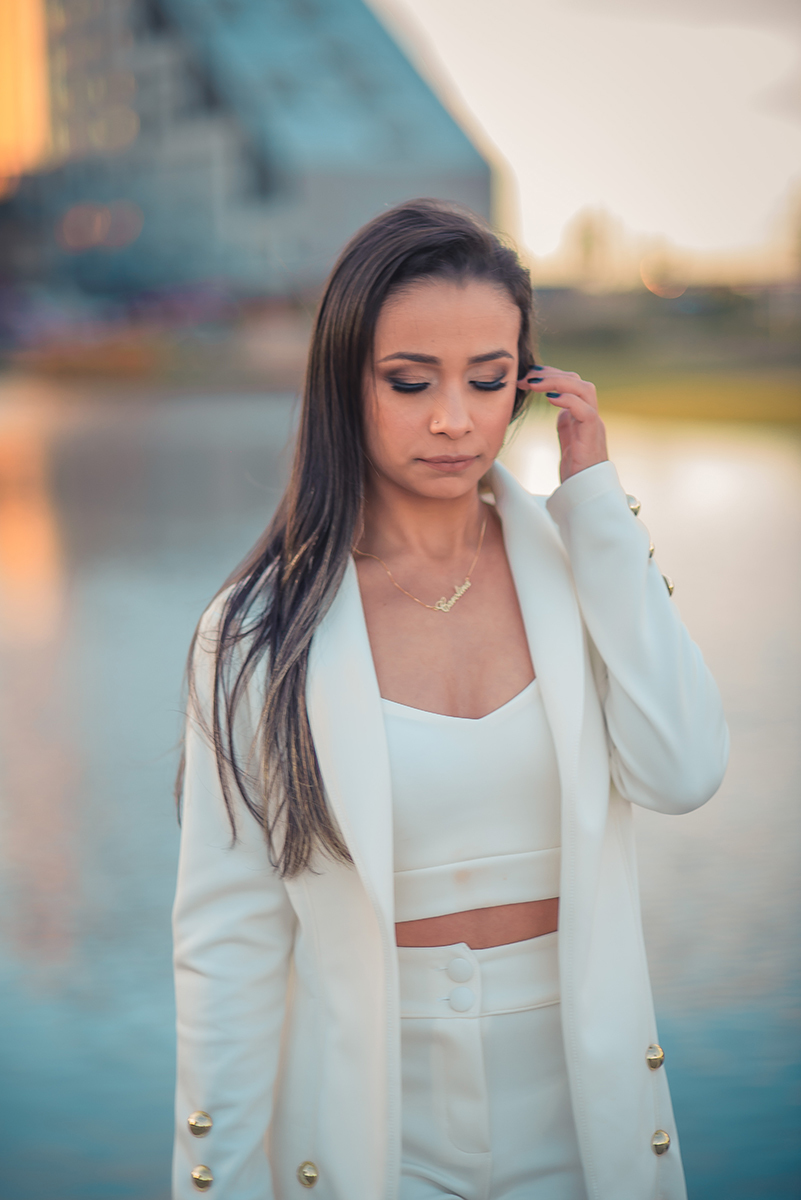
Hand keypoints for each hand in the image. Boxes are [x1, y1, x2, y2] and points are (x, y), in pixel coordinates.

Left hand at [518, 365, 607, 482]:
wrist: (586, 493)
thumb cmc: (577, 471)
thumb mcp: (567, 440)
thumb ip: (565, 422)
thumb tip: (556, 403)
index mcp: (583, 415)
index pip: (572, 383)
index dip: (551, 374)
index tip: (528, 375)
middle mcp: (591, 415)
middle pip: (578, 381)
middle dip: (552, 374)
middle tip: (527, 377)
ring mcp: (594, 424)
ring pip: (584, 390)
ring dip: (558, 382)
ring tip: (534, 384)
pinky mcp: (592, 436)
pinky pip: (586, 411)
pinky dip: (569, 400)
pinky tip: (550, 398)